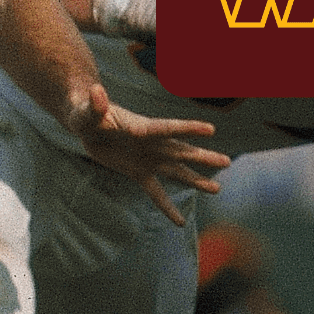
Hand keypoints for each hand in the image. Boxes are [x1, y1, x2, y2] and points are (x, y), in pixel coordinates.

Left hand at [69, 84, 231, 225]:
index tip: (210, 129)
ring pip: (177, 171)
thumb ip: (95, 104)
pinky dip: (167, 207)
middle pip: (181, 151)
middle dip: (203, 157)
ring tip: (217, 190)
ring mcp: (148, 159)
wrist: (86, 125)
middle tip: (227, 162)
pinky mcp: (139, 173)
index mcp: (141, 127)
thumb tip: (96, 90)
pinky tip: (179, 223)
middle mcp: (151, 144)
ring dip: (195, 181)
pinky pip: (156, 193)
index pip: (167, 128)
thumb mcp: (87, 109)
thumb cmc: (86, 112)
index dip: (187, 128)